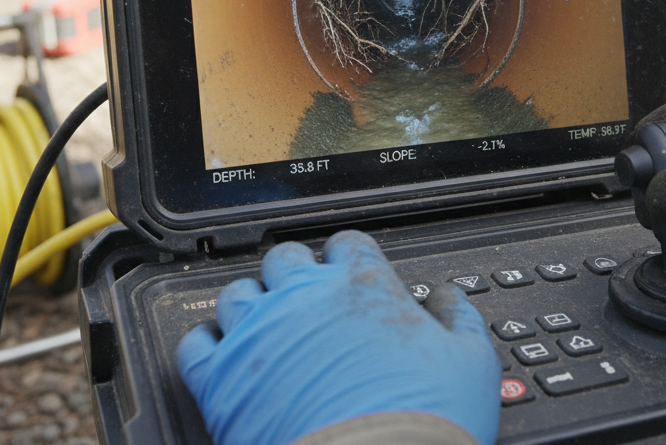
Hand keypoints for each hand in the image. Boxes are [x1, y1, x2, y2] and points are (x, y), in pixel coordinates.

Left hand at [176, 230, 500, 444]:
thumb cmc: (425, 422)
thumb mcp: (470, 363)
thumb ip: (458, 320)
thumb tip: (451, 300)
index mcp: (362, 287)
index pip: (347, 244)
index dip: (348, 257)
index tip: (348, 272)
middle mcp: (304, 298)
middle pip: (285, 258)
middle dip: (295, 273)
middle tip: (305, 300)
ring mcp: (258, 335)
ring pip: (237, 294)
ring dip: (251, 305)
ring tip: (264, 327)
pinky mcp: (220, 378)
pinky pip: (195, 343)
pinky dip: (206, 344)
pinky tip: (222, 355)